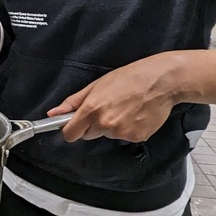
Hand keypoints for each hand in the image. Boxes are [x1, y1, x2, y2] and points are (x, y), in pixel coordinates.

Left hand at [47, 54, 182, 142]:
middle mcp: (105, 124)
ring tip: (124, 108)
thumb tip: (52, 114)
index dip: (70, 130)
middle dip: (92, 125)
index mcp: (92, 109)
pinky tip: (136, 114)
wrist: (162, 81)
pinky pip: (124, 137)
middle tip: (107, 107)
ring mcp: (121, 133)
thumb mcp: (96, 85)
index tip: (73, 125)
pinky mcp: (136, 137)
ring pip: (107, 135)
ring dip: (111, 126)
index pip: (70, 134)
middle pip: (88, 135)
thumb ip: (73, 102)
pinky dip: (128, 129)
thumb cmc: (129, 78)